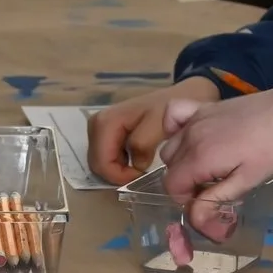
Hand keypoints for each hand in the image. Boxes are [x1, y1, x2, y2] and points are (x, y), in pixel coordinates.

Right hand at [89, 79, 217, 185]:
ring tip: (140, 163)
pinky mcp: (105, 133)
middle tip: (141, 172)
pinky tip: (135, 157)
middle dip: (117, 173)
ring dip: (118, 169)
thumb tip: (134, 164)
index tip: (141, 173)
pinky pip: (105, 157)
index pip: (102, 163)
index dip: (120, 175)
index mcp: (106, 122)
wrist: (176, 96)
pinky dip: (119, 163)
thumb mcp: (160, 122)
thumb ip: (143, 142)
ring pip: (100, 162)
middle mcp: (96, 124)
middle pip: (97, 164)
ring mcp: (99, 129)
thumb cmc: (168, 108)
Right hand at [158, 86, 272, 206]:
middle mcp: (190, 136)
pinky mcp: (204, 107)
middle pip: (169, 167)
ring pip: (170, 145)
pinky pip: (173, 114)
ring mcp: (195, 118)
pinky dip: (173, 128)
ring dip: (180, 161)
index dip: (186, 199)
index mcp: (199, 157)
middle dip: (185, 183)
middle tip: (211, 188)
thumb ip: (216, 199)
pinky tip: (191, 137)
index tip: (207, 202)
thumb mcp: (248, 181)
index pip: (172, 186)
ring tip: (206, 167)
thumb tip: (194, 220)